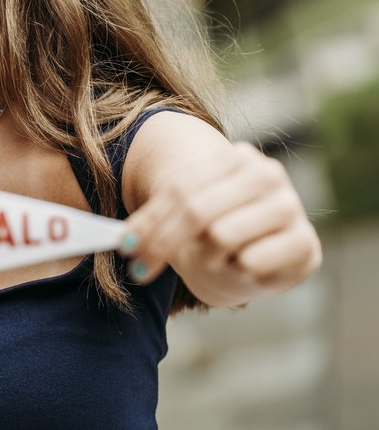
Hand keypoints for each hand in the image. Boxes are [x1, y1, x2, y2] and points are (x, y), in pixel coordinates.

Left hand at [117, 140, 321, 305]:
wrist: (262, 259)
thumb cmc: (217, 235)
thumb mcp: (185, 220)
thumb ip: (155, 222)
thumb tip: (124, 240)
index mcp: (236, 157)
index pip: (181, 188)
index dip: (149, 220)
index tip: (126, 247)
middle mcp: (266, 174)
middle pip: (197, 210)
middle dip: (164, 243)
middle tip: (140, 271)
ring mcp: (289, 205)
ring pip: (222, 236)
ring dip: (205, 258)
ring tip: (211, 261)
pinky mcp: (305, 241)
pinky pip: (252, 260)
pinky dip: (237, 271)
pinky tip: (241, 269)